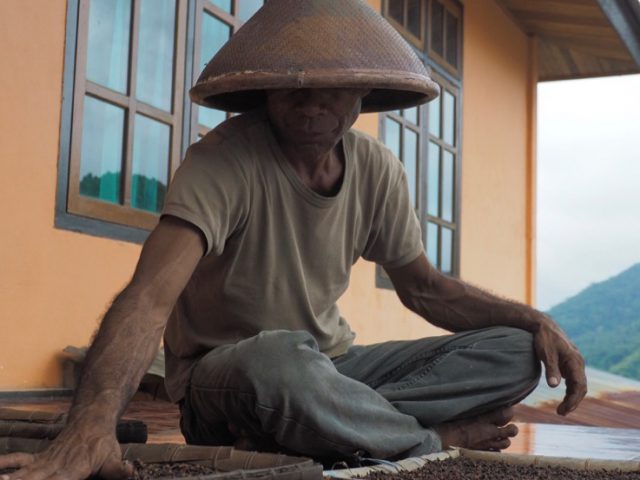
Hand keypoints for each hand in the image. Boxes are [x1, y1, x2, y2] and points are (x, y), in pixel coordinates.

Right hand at [0, 425, 131, 479]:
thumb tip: (130, 471)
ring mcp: (46, 461)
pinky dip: (7, 462)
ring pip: (24, 472)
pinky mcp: (40, 458)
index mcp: (72, 471)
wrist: (93, 419)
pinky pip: (20, 460)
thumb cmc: (103, 442)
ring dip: (13, 477)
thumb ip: (119, 469)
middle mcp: (55, 467)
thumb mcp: (113, 457)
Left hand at [533, 315, 586, 415]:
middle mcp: (578, 363)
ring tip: (562, 409)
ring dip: (572, 397)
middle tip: (561, 413)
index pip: (579, 386)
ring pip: (578, 384)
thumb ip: (551, 369)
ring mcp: (574, 363)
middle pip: (581, 387)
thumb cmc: (544, 339)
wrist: (543, 326)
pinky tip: (563, 398)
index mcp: (575, 361)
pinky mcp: (568, 363)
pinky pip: (573, 380)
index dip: (573, 400)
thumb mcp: (545, 354)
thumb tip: (554, 386)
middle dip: (573, 402)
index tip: (563, 410)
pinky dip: (570, 390)